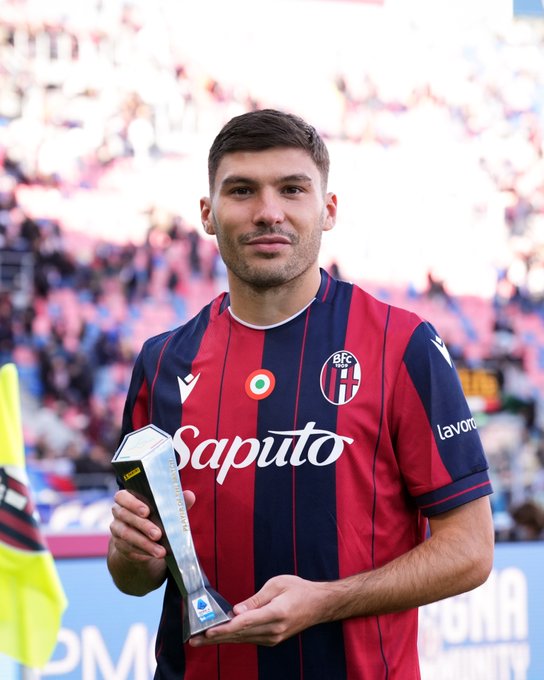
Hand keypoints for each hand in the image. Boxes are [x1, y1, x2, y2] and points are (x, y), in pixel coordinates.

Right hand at [109, 488, 195, 562]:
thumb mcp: (165, 508)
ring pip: (127, 535)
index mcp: (126, 498)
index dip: (133, 503)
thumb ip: (176, 501)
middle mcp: (118, 512)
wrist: (144, 537)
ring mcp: (117, 529)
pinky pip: (129, 548)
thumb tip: (189, 496)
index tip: (147, 511)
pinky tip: (156, 554)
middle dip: (143, 526)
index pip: (122, 497)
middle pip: (126, 516)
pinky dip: (144, 551)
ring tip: (161, 551)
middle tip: (158, 534)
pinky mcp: (120, 545)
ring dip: (145, 544)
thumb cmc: (156, 515)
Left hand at [189, 574, 328, 646]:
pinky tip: (219, 637)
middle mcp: (274, 630)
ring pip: (242, 639)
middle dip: (214, 637)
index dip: (225, 628)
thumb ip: (256, 600)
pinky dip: (233, 638)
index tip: (208, 631)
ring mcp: (273, 638)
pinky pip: (249, 639)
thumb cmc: (299, 590)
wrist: (319, 605)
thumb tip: (236, 611)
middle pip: (239, 635)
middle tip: (193, 640)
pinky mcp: (272, 639)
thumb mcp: (277, 585)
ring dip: (220, 640)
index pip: (245, 623)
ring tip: (200, 640)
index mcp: (277, 613)